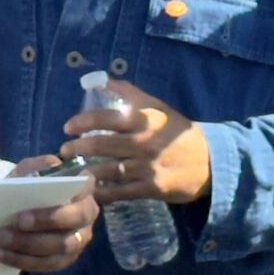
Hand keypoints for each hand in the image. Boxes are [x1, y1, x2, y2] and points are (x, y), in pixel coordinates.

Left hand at [0, 156, 99, 272]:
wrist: (23, 202)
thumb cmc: (30, 185)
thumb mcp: (27, 171)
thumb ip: (35, 166)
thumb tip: (51, 163)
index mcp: (82, 192)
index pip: (78, 208)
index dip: (52, 215)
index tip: (22, 217)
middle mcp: (86, 218)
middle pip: (69, 233)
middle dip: (36, 235)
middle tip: (6, 230)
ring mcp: (78, 240)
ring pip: (58, 251)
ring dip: (26, 249)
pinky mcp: (65, 258)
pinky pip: (47, 265)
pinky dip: (22, 261)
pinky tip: (1, 255)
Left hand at [61, 80, 211, 204]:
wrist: (210, 160)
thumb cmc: (176, 131)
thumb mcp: (157, 107)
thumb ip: (129, 94)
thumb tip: (100, 82)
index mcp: (143, 120)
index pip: (106, 118)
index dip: (83, 122)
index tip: (67, 128)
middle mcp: (144, 143)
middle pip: (103, 145)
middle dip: (77, 148)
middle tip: (63, 150)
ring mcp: (148, 167)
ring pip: (108, 170)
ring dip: (86, 171)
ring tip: (72, 171)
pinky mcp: (152, 188)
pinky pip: (121, 191)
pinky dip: (103, 192)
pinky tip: (91, 191)